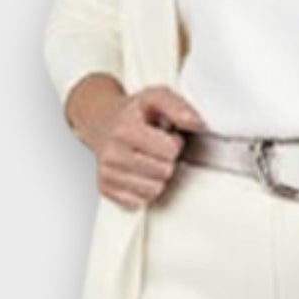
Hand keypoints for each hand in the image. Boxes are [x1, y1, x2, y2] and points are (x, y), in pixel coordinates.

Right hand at [68, 79, 207, 210]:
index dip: (174, 142)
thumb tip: (196, 123)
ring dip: (157, 177)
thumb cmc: (134, 112)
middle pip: (164, 172)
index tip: (166, 135)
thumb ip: (178, 107)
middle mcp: (112, 152)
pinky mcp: (105, 188)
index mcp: (125, 129)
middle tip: (157, 148)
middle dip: (167, 161)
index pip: (170, 151)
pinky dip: (144, 189)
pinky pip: (140, 201)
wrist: (102, 120)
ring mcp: (107, 172)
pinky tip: (139, 172)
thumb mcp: (157, 96)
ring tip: (148, 159)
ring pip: (154, 190)